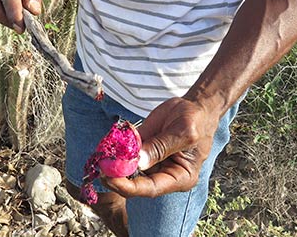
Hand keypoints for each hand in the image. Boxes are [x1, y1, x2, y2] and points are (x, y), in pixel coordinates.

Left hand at [103, 97, 220, 197]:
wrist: (194, 106)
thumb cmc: (196, 120)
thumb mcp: (182, 131)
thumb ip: (160, 146)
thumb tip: (138, 161)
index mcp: (179, 177)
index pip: (151, 188)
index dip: (129, 187)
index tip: (111, 178)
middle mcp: (163, 174)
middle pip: (136, 183)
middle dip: (116, 176)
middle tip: (100, 165)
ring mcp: (151, 163)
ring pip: (127, 170)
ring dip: (112, 163)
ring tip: (101, 153)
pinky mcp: (142, 150)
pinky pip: (125, 153)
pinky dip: (114, 149)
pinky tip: (106, 143)